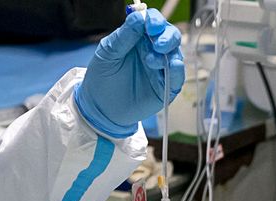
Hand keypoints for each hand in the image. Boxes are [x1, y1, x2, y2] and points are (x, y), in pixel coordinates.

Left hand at [74, 8, 184, 137]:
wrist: (98, 108)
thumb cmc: (101, 78)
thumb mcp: (108, 53)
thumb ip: (123, 36)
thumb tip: (138, 16)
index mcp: (139, 39)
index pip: (153, 22)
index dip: (155, 21)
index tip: (150, 25)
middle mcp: (153, 51)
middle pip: (169, 35)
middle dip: (166, 36)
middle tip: (157, 43)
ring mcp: (160, 69)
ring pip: (175, 54)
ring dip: (168, 53)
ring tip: (152, 59)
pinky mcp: (165, 88)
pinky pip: (177, 77)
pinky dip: (177, 70)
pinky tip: (173, 65)